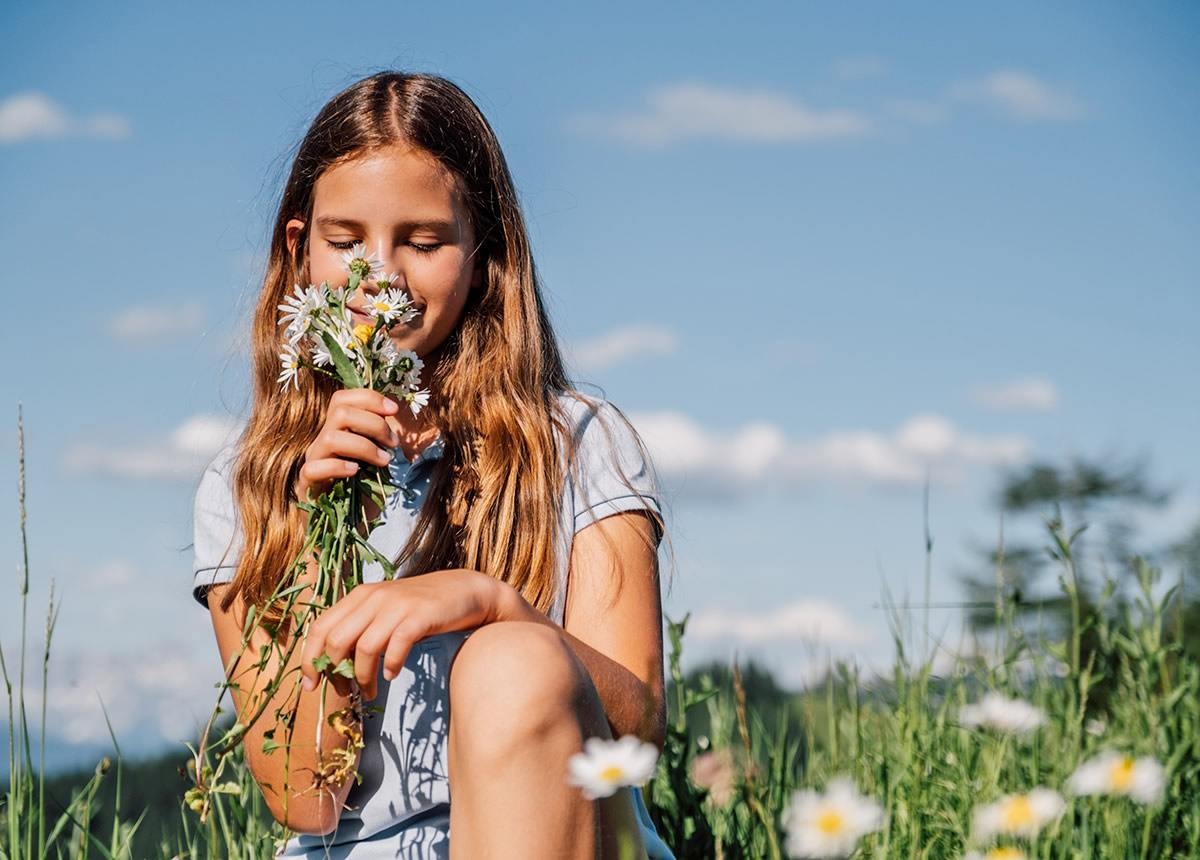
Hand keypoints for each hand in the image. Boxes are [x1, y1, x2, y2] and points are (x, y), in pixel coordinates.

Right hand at [293, 389, 400, 502]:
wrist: (346, 530)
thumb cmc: (362, 494)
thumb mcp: (377, 462)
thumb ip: (380, 439)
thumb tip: (392, 416)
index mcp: (337, 431)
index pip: (342, 398)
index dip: (369, 398)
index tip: (394, 409)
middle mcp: (322, 441)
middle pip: (340, 411)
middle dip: (374, 422)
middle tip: (393, 443)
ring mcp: (312, 462)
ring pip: (331, 438)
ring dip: (364, 446)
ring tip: (384, 461)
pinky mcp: (305, 485)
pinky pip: (314, 468)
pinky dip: (337, 466)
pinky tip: (356, 472)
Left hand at [299, 569, 516, 700]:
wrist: (465, 591)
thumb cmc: (421, 607)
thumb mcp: (385, 611)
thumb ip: (361, 629)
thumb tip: (336, 664)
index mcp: (360, 595)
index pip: (321, 627)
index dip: (310, 658)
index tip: (311, 685)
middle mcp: (374, 597)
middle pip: (337, 640)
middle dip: (337, 672)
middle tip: (346, 691)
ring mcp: (397, 605)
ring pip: (364, 648)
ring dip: (363, 678)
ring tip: (370, 692)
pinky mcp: (419, 616)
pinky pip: (395, 647)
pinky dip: (390, 666)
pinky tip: (392, 675)